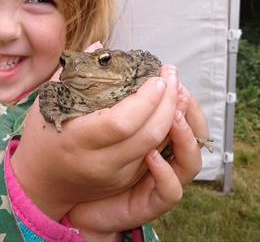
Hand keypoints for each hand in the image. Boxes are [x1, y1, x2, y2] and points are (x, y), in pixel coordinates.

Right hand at [11, 44, 179, 220]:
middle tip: (171, 76)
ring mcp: (113, 176)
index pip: (122, 122)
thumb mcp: (47, 102)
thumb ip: (73, 73)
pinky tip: (166, 112)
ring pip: (156, 147)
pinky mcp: (123, 183)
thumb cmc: (41, 136)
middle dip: (168, 103)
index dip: (146, 99)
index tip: (156, 78)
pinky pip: (153, 156)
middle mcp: (98, 161)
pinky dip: (164, 132)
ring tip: (174, 90)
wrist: (40, 184)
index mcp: (77, 138)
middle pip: (147, 135)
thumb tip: (100, 46)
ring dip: (172, 116)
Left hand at [66, 82, 206, 239]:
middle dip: (185, 108)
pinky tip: (151, 155)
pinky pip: (169, 192)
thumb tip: (105, 60)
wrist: (73, 200)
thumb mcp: (99, 127)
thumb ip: (105, 99)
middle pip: (193, 135)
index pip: (185, 118)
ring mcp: (159, 185)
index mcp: (154, 140)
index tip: (169, 77)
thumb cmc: (84, 160)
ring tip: (170, 114)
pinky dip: (164, 173)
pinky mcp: (148, 206)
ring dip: (184, 137)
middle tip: (174, 85)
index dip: (182, 98)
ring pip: (189, 163)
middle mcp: (164, 162)